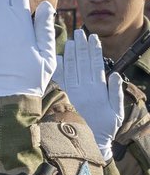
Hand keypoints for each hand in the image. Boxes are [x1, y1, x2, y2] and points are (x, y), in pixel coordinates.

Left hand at [57, 29, 123, 160]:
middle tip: (80, 32)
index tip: (93, 38)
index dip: (94, 51)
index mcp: (98, 90)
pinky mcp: (67, 97)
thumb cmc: (106, 126)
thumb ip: (115, 91)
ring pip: (72, 69)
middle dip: (81, 47)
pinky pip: (62, 81)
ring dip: (71, 54)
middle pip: (83, 63)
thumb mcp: (117, 110)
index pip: (96, 65)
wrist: (90, 141)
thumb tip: (115, 74)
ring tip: (71, 40)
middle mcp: (85, 89)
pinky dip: (59, 70)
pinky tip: (57, 59)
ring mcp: (74, 92)